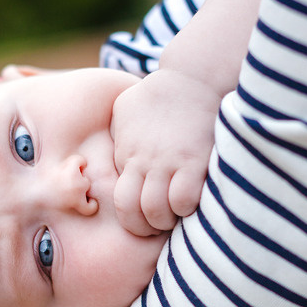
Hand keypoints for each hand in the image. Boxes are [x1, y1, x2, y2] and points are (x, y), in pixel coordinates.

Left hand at [111, 68, 217, 235]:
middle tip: (159, 226)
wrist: (193, 78)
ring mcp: (170, 163)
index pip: (121, 202)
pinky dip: (188, 208)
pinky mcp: (195, 162)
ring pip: (159, 211)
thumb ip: (117, 136)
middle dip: (147, 228)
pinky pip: (186, 199)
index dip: (132, 220)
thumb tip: (111, 151)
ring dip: (167, 221)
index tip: (144, 220)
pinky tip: (195, 201)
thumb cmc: (156, 95)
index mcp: (128, 154)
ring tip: (176, 216)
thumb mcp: (123, 112)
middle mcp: (146, 162)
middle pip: (135, 213)